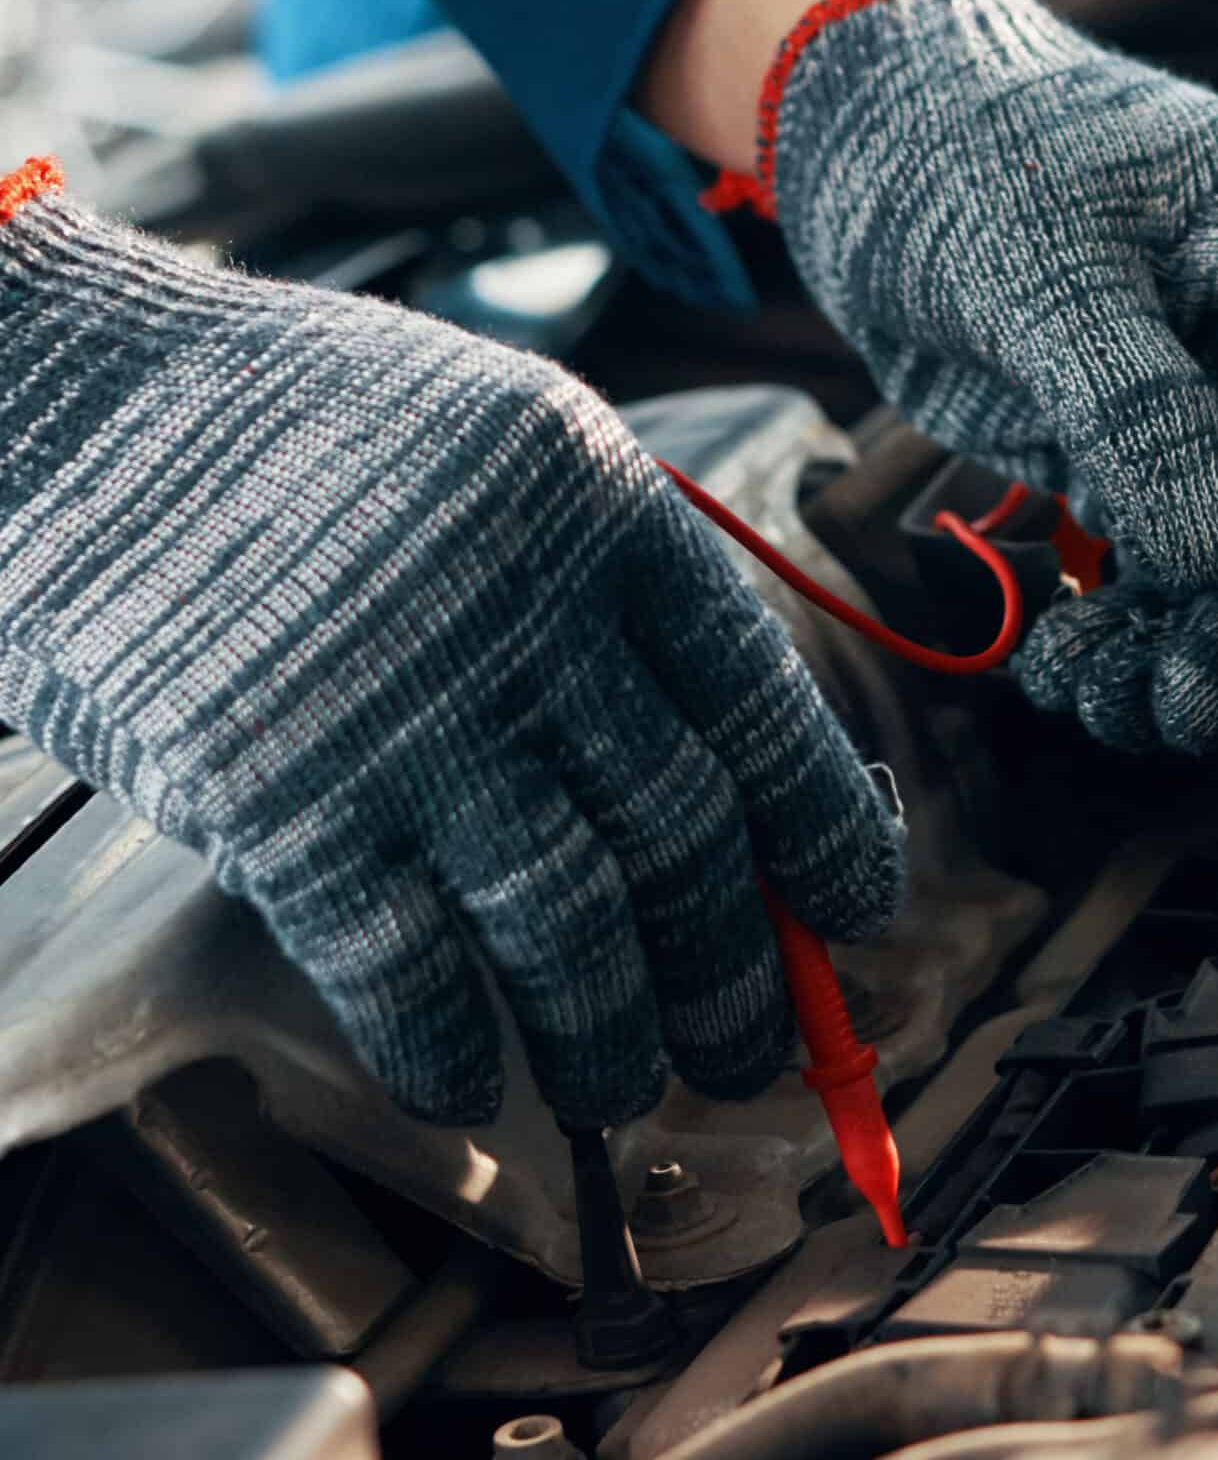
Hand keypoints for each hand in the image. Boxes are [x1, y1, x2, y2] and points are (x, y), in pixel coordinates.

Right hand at [0, 164, 901, 1126]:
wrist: (85, 404)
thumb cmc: (301, 428)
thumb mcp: (504, 446)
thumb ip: (604, 583)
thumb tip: (716, 766)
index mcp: (607, 508)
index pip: (761, 699)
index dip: (824, 824)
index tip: (858, 904)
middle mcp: (532, 615)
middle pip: (683, 830)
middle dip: (737, 964)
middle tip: (755, 1043)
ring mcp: (408, 714)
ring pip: (567, 920)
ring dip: (610, 1030)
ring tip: (629, 1086)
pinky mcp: (279, 797)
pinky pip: (398, 963)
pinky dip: (444, 1044)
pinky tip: (468, 1086)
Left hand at [741, 0, 1217, 755]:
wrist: (868, 127)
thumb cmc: (963, 147)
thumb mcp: (1041, 271)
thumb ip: (1137, 411)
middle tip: (1185, 706)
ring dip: (1193, 653)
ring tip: (1105, 696)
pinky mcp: (1154, 454)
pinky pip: (1176, 576)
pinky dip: (1134, 635)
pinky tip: (1069, 661)